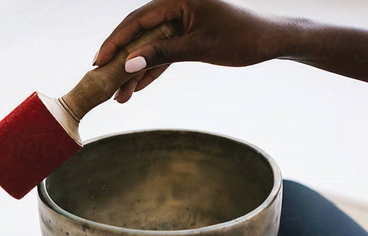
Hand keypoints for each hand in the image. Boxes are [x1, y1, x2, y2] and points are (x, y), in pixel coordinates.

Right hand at [93, 0, 288, 102]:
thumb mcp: (199, 48)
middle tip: (103, 81)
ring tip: (120, 95)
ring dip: (136, 71)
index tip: (98, 62)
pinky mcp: (187, 35)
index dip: (115, 42)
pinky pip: (164, 53)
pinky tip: (138, 87)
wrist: (269, 41)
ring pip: (150, 47)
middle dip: (122, 61)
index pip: (137, 21)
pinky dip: (153, 69)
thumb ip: (162, 54)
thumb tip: (128, 65)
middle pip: (139, 35)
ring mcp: (181, 22)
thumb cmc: (240, 38)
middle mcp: (176, 6)